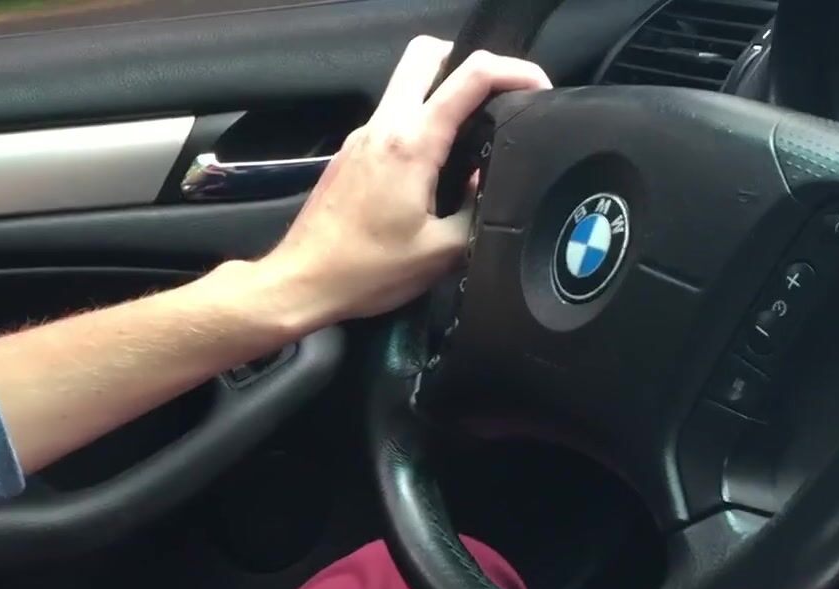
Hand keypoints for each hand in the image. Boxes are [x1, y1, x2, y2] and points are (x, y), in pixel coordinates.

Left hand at [258, 37, 551, 327]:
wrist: (301, 283)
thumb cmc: (364, 271)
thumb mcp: (442, 252)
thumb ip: (477, 210)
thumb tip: (486, 185)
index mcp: (411, 143)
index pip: (471, 76)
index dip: (515, 72)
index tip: (538, 90)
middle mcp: (383, 128)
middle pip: (426, 56)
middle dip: (468, 63)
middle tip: (496, 96)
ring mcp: (361, 138)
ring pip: (405, 87)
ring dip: (441, 97)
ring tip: (470, 137)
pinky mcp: (349, 155)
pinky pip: (390, 121)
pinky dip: (417, 126)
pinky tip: (432, 169)